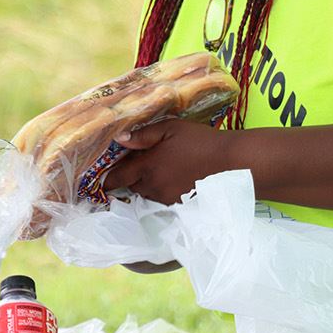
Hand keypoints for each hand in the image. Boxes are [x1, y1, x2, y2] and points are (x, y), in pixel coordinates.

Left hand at [101, 118, 231, 205]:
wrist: (230, 163)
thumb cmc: (200, 141)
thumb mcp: (170, 128)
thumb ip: (143, 135)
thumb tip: (119, 139)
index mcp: (148, 166)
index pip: (119, 177)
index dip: (108, 178)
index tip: (102, 179)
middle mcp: (154, 185)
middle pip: (132, 186)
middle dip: (130, 178)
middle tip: (136, 165)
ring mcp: (167, 197)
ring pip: (147, 193)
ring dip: (146, 184)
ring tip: (157, 170)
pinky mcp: (180, 204)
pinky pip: (162, 198)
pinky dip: (161, 190)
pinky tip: (172, 178)